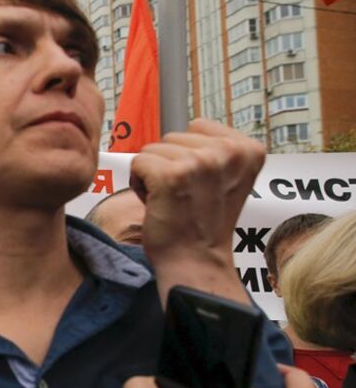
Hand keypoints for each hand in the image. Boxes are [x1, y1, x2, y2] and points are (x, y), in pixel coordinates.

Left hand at [130, 119, 264, 304]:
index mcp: (249, 149)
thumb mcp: (227, 178)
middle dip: (170, 164)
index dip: (188, 154)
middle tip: (185, 196)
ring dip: (154, 175)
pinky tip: (157, 204)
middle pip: (173, 137)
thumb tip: (190, 125)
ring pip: (153, 149)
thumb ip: (216, 150)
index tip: (200, 184)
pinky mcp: (170, 175)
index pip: (198, 126)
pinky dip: (139, 184)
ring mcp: (200, 162)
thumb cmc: (203, 222)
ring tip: (173, 201)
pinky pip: (138, 162)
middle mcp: (229, 152)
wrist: (196, 261)